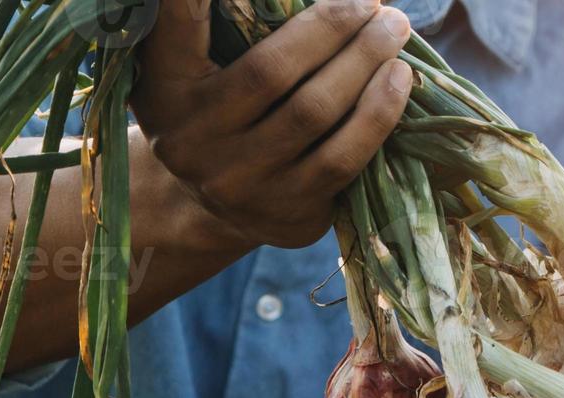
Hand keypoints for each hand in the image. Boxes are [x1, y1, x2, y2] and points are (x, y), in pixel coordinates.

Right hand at [132, 0, 415, 248]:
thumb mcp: (191, 70)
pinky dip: (377, 113)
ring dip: (364, 64)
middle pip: (272, 71)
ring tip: (393, 30)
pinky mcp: (288, 211)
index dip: (195, 0)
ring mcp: (240, 181)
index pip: (179, 25)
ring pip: (314, 113)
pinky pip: (343, 157)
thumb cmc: (218, 114)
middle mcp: (192, 138)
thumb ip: (214, 26)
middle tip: (375, 4)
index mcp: (165, 88)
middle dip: (331, 28)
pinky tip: (398, 80)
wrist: (215, 209)